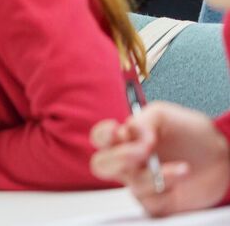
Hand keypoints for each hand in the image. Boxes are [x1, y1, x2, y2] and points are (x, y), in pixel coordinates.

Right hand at [90, 102, 229, 216]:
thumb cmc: (190, 133)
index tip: (117, 130)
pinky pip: (150, 202)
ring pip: (132, 184)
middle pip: (102, 165)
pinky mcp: (156, 202)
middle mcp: (129, 162)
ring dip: (158, 174)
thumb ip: (142, 120)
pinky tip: (181, 178)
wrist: (221, 157)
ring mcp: (141, 182)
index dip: (102, 136)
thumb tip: (130, 132)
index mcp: (126, 138)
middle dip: (120, 158)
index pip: (100, 138)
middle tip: (143, 151)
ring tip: (182, 167)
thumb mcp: (164, 115)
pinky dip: (167, 189)